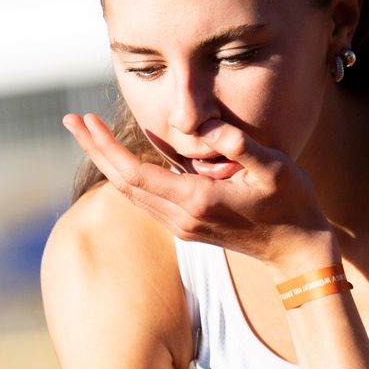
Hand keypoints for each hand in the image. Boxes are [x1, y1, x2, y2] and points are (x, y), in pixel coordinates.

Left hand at [63, 111, 333, 267]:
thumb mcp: (274, 167)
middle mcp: (180, 217)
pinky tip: (122, 156)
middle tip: (71, 119)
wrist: (297, 249)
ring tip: (88, 132)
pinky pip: (147, 198)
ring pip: (131, 193)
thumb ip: (238, 145)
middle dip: (94, 149)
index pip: (134, 173)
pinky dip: (128, 174)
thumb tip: (206, 127)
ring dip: (106, 162)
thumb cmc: (291, 203)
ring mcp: (181, 225)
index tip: (86, 121)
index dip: (105, 146)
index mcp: (195, 200)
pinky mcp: (186, 227)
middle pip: (122, 182)